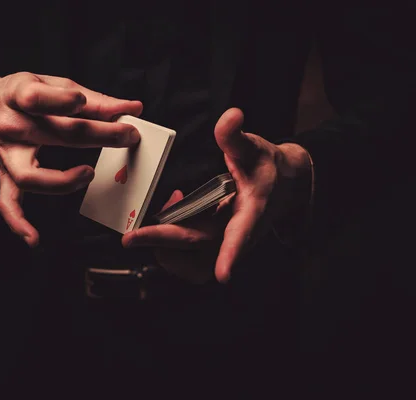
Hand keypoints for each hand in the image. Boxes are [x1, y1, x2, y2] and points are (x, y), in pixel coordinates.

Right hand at [0, 72, 142, 246]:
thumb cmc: (17, 95)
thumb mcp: (48, 82)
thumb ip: (92, 98)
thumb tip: (132, 109)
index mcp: (18, 95)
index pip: (37, 98)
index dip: (60, 100)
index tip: (82, 101)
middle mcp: (11, 127)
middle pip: (55, 135)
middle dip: (98, 135)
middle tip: (127, 136)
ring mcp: (7, 156)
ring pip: (30, 176)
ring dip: (62, 180)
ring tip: (88, 174)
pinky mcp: (5, 177)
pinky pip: (9, 204)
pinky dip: (19, 223)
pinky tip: (34, 238)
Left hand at [122, 108, 311, 282]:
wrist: (284, 187)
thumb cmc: (266, 167)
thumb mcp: (254, 147)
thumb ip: (236, 135)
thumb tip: (230, 115)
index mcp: (252, 211)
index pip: (242, 234)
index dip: (232, 254)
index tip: (224, 274)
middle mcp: (239, 235)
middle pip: (202, 252)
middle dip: (164, 245)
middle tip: (132, 235)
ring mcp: (227, 246)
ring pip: (194, 266)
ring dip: (167, 251)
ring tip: (156, 219)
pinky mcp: (216, 248)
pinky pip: (189, 261)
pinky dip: (171, 248)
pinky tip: (167, 217)